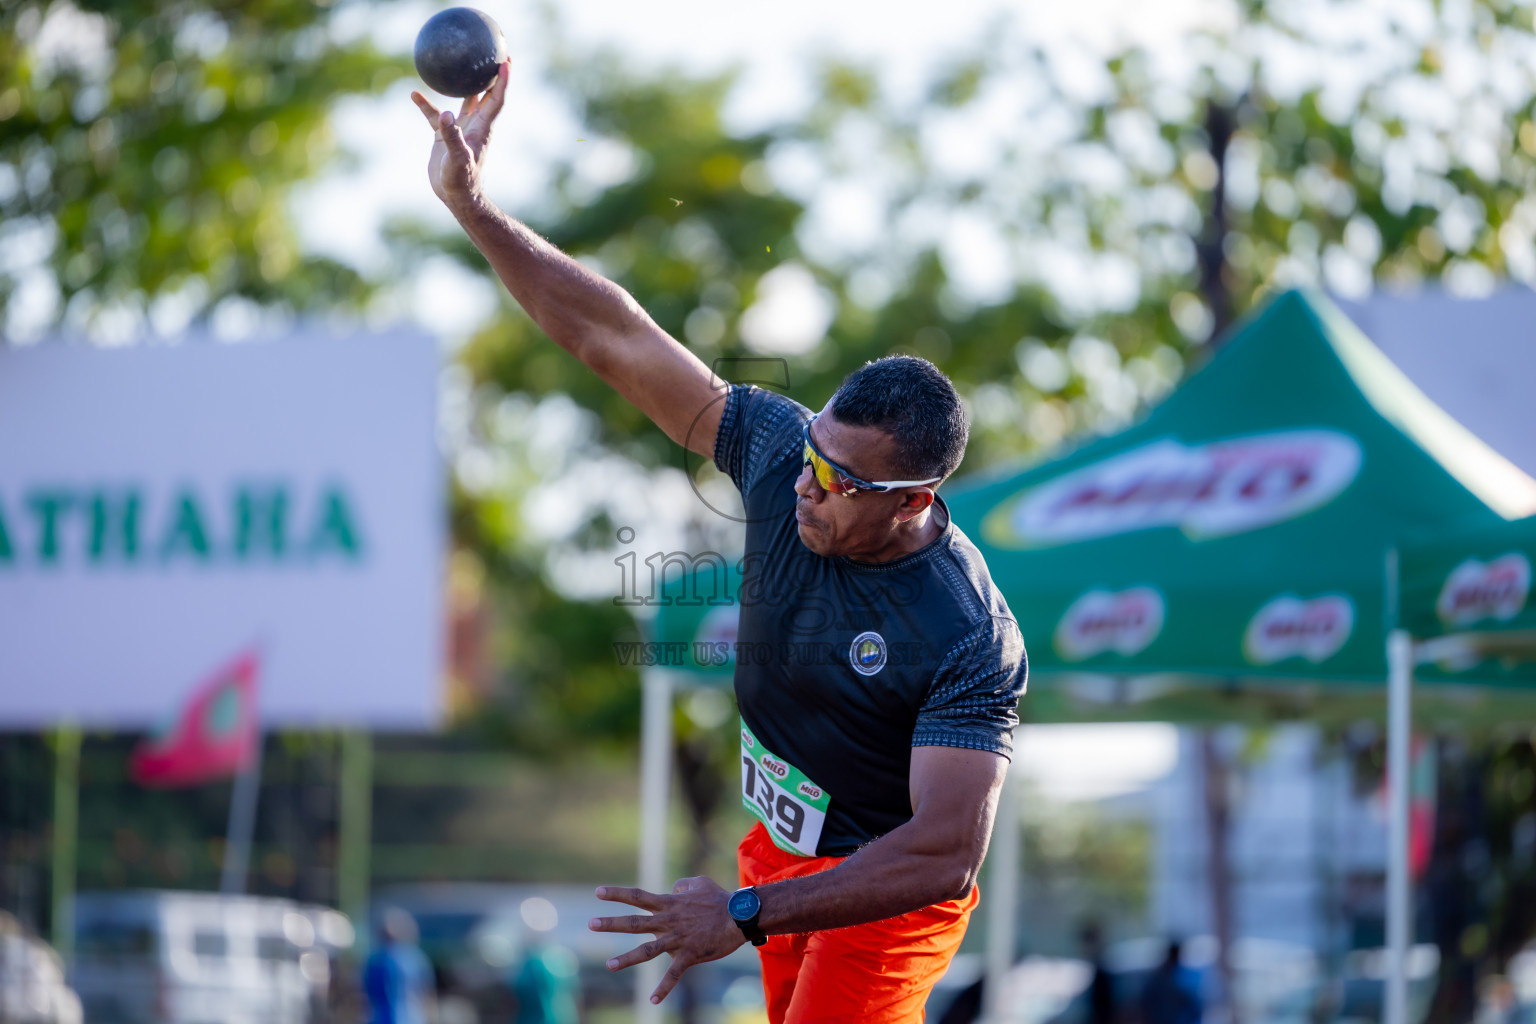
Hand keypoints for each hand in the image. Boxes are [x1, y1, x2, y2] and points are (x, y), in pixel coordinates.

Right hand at [409, 61, 508, 208]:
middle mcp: (474, 125)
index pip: (496, 99)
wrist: (455, 196)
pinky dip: (426, 105)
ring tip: (459, 62)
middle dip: (491, 75)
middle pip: (485, 94)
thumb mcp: (457, 159)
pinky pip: (435, 116)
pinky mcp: (444, 136)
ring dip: (463, 83)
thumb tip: (447, 115)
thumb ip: (452, 137)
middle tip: (492, 53)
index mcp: (482, 127)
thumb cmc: (461, 180)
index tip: (506, 61)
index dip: (503, 81)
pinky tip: (414, 94)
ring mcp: (460, 129)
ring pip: (463, 100)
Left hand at [588, 876, 746, 1003]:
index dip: (617, 894)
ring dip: (627, 958)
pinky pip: (674, 973)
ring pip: (648, 950)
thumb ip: (682, 885)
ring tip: (609, 965)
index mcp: (669, 904)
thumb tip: (673, 889)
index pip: (638, 897)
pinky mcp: (690, 954)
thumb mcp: (699, 883)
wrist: (739, 916)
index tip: (597, 892)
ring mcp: (678, 939)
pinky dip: (664, 987)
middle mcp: (669, 921)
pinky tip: (653, 1000)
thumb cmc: (720, 899)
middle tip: (590, 924)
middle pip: (635, 922)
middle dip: (612, 923)